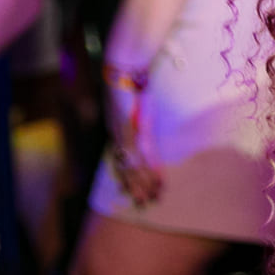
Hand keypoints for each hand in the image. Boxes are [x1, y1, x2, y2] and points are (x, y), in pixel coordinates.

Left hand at [106, 75, 163, 205]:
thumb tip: (143, 129)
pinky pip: (142, 156)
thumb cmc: (131, 84)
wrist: (124, 70)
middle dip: (135, 187)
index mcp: (116, 132)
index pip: (122, 160)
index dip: (129, 177)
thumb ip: (138, 120)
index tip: (136, 190)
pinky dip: (151, 170)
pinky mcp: (131, 131)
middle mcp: (117, 137)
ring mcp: (123, 136)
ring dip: (144, 184)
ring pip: (134, 168)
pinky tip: (158, 180)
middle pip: (125, 169)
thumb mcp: (135, 105)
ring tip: (152, 198)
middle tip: (144, 204)